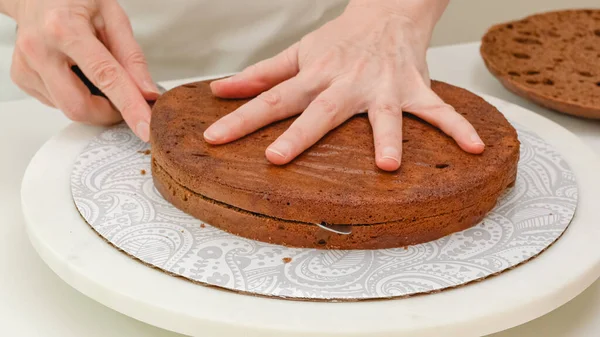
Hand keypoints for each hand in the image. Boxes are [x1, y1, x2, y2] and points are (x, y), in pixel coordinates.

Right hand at [8, 0, 158, 140]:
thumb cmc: (75, 0)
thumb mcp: (113, 16)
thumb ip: (132, 57)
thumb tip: (148, 93)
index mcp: (65, 29)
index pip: (105, 77)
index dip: (129, 106)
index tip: (145, 127)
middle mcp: (40, 49)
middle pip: (79, 106)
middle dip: (108, 113)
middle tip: (123, 100)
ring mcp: (26, 66)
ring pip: (68, 108)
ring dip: (92, 102)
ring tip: (94, 73)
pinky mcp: (22, 78)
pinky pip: (56, 103)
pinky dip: (75, 95)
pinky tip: (74, 73)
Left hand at [205, 0, 484, 170]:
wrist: (387, 12)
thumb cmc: (340, 40)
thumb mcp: (297, 54)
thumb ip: (261, 75)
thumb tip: (220, 90)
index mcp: (314, 76)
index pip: (271, 99)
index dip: (241, 119)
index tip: (214, 138)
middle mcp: (345, 83)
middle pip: (319, 110)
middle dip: (300, 134)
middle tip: (278, 157)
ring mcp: (382, 87)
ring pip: (383, 114)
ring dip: (386, 136)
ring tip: (388, 164)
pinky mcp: (413, 88)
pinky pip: (438, 110)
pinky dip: (457, 128)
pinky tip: (474, 149)